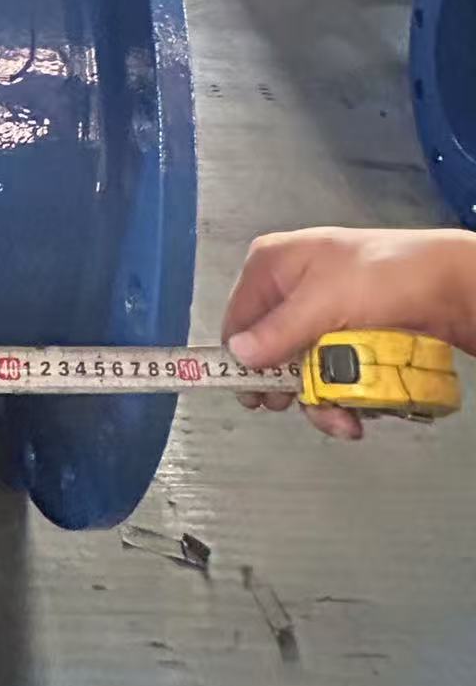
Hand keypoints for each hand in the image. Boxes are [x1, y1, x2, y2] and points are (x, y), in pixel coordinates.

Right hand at [222, 227, 475, 439]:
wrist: (448, 282)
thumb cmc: (382, 277)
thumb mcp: (326, 301)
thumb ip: (280, 331)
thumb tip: (237, 356)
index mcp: (272, 264)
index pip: (237, 319)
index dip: (241, 359)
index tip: (255, 398)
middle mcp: (289, 289)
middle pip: (268, 350)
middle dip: (289, 386)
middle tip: (300, 406)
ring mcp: (318, 314)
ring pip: (300, 369)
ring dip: (319, 401)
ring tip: (344, 420)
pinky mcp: (344, 336)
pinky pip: (327, 372)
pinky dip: (339, 397)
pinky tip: (355, 413)